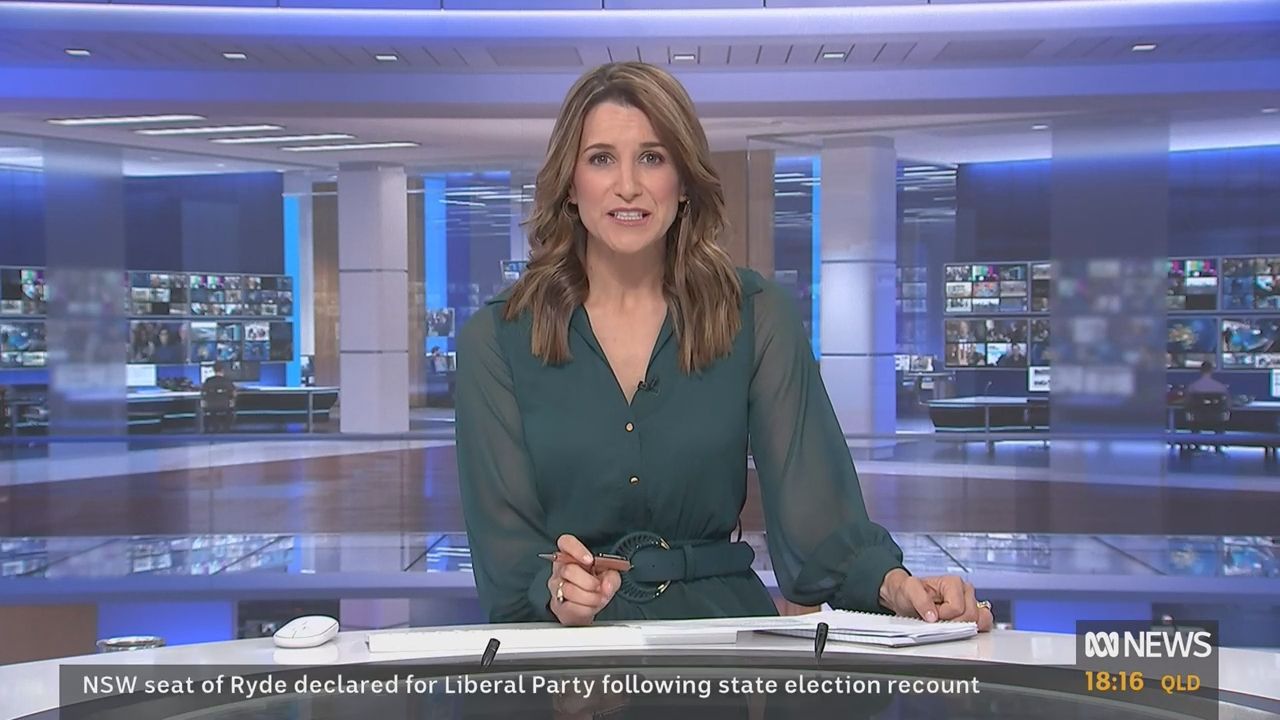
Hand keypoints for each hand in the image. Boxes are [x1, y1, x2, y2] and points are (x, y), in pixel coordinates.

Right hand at [547, 534, 620, 626]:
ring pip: (569, 590)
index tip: (590, 560)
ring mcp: (556, 586)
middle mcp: (560, 568)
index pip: (566, 542)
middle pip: (568, 570)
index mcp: (572, 555)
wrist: (590, 606)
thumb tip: (606, 585)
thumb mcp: (610, 576)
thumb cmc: (596, 585)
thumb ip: (612, 577)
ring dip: (590, 597)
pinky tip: (590, 606)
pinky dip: (585, 608)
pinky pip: (570, 607)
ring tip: (598, 598)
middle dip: (589, 581)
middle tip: (599, 586)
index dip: (576, 550)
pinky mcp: (557, 604)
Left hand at [878, 569, 993, 631]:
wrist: (907, 598)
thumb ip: (920, 600)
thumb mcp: (909, 591)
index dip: (943, 616)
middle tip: (938, 620)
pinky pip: (985, 624)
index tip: (932, 615)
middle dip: (952, 622)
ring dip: (964, 627)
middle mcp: (966, 591)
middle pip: (970, 615)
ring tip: (948, 624)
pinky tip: (960, 630)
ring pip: (980, 620)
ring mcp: (972, 602)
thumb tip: (933, 617)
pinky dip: (975, 630)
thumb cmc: (910, 592)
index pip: (956, 608)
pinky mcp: (974, 614)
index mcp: (953, 583)